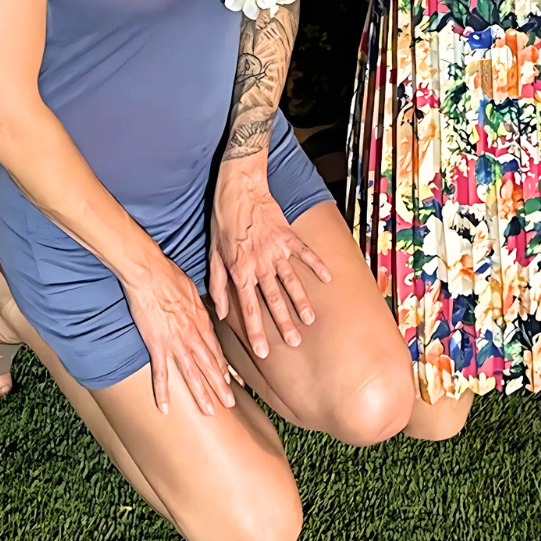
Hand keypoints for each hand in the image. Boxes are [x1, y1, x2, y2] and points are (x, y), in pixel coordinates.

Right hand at [120, 248, 236, 416]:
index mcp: (200, 320)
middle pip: (209, 364)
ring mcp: (176, 340)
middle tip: (229, 404)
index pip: (215, 348)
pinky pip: (161, 372)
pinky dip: (162, 391)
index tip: (231, 381)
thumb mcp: (191, 288)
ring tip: (209, 411)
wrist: (149, 271)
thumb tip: (201, 311)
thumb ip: (197, 305)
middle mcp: (192, 333)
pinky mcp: (157, 343)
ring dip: (201, 393)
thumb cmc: (169, 274)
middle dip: (220, 386)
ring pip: (192, 372)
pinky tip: (164, 408)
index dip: (223, 366)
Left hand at [209, 160, 331, 361]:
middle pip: (274, 299)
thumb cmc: (223, 222)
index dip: (256, 331)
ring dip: (301, 301)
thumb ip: (218, 285)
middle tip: (294, 342)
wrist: (239, 189)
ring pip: (291, 281)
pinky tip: (327, 278)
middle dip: (284, 323)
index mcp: (240, 271)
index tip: (263, 352)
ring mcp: (276, 250)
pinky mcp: (288, 236)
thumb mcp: (213, 255)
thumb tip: (221, 311)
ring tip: (310, 319)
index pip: (249, 308)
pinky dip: (317, 265)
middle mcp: (259, 264)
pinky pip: (305, 254)